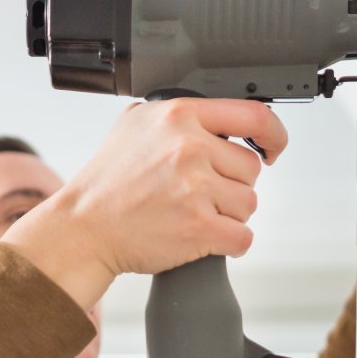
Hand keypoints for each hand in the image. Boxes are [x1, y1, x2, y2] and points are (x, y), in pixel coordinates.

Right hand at [1, 98, 287, 309]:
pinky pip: (242, 237)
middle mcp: (189, 148)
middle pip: (251, 169)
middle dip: (231, 184)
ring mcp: (196, 188)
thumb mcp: (132, 125)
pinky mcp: (199, 226)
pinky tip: (201, 237)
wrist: (83, 228)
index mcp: (178, 116)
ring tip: (190, 214)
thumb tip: (213, 114)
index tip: (273, 148)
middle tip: (197, 194)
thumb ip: (174, 114)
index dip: (273, 135)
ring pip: (248, 204)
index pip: (253, 116)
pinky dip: (228, 243)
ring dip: (227, 214)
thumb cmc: (105, 183)